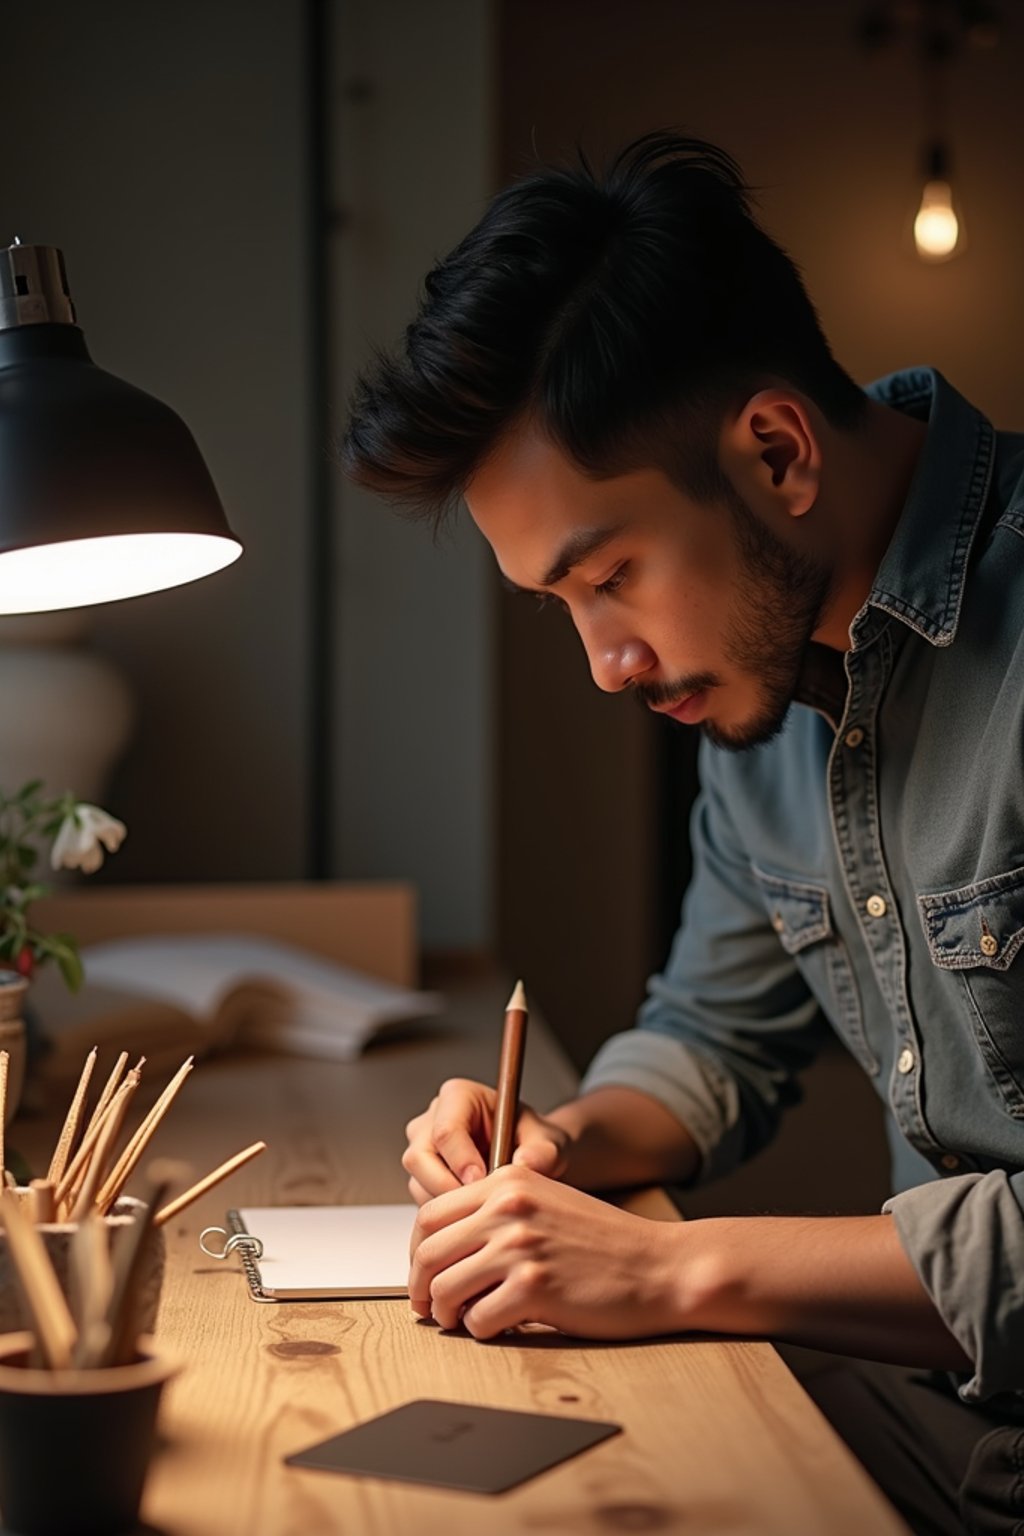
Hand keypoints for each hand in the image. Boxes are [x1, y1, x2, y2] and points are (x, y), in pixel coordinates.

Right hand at [402, 1078, 570, 1203]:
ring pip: (418, 1182)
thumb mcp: (549, 1143)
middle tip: (479, 1206)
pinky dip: (446, 1214)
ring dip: (448, 1204)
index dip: (461, 1161)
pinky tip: (475, 1214)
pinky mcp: (422, 1177)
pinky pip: (423, 1201)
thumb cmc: (535, 1143)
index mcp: (459, 1096)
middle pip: (419, 1157)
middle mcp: (432, 1119)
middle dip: (448, 1187)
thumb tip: (526, 1163)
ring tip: (483, 1209)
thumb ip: (543, 1152)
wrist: (531, 1160)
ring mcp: (423, 1148)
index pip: (446, 1130)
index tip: (482, 1182)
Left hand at [408, 1164, 687, 1339]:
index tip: (422, 1275)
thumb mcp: (546, 1203)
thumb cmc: (606, 1243)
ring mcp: (520, 1246)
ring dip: (449, 1314)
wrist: (660, 1266)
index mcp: (508, 1180)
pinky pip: (478, 1320)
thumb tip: (443, 1251)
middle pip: (429, 1251)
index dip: (418, 1252)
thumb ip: (497, 1214)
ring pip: (445, 1288)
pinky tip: (502, 1327)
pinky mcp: (534, 1288)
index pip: (431, 1213)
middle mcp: (509, 1206)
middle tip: (429, 1309)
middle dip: (422, 1287)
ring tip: (464, 1320)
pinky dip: (483, 1331)